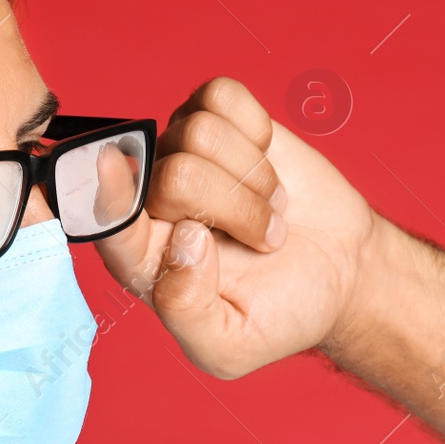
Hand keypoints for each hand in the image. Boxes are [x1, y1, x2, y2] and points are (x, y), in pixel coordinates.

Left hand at [94, 77, 379, 377]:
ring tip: (269, 210)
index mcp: (140, 257)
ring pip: (199, 133)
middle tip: (264, 240)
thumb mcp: (230, 347)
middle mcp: (152, 199)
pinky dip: (255, 129)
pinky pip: (221, 95)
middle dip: (236, 209)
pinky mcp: (218, 119)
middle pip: (176, 174)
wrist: (338, 273)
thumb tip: (182, 242)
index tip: (112, 167)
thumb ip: (188, 313)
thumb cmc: (279, 313)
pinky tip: (265, 162)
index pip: (106, 218)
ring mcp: (183, 152)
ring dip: (254, 178)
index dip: (110, 192)